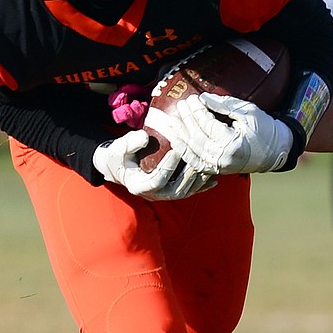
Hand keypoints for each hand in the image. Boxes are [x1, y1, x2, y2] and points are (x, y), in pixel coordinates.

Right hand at [93, 129, 213, 200]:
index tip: (175, 151)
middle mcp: (152, 194)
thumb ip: (129, 143)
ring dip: (197, 181)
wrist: (119, 166)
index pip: (156, 181)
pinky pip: (189, 191)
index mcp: (138, 185)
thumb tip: (145, 138)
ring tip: (207, 168)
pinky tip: (214, 180)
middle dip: (188, 176)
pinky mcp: (171, 191)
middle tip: (197, 160)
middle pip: (175, 190)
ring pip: (184, 192)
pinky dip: (202, 187)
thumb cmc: (118, 156)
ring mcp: (163, 194)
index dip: (167, 168)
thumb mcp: (118, 148)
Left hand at [175, 93, 292, 173]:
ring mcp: (219, 167)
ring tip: (172, 119)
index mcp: (233, 144)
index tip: (192, 98)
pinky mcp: (217, 170)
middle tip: (181, 104)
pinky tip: (176, 139)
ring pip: (192, 151)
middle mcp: (223, 158)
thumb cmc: (265, 129)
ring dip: (180, 134)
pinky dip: (184, 151)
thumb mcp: (248, 112)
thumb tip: (203, 98)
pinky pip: (195, 162)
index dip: (197, 110)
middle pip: (197, 137)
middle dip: (186, 119)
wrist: (276, 151)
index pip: (208, 125)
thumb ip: (224, 105)